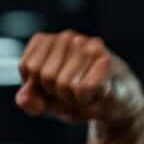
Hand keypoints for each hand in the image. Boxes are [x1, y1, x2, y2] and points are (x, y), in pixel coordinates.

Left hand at [15, 30, 143, 128]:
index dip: (38, 86)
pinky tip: (97, 93)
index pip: (27, 66)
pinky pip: (81, 89)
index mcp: (49, 41)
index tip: (53, 88)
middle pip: (45, 76)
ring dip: (73, 98)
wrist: (119, 105)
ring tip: (86, 92)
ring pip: (63, 84)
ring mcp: (88, 46)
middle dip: (56, 94)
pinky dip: (86, 100)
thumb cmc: (81, 98)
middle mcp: (68, 37)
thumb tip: (24, 97)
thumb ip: (31, 100)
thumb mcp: (49, 102)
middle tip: (73, 92)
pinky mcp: (106, 60)